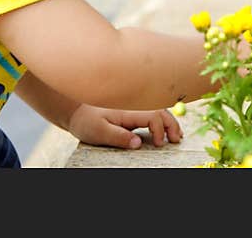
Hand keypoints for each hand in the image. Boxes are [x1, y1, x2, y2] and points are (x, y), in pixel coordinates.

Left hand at [67, 104, 182, 149]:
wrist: (73, 109)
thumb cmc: (85, 121)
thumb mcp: (98, 131)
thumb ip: (119, 136)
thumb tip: (138, 143)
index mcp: (126, 110)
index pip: (152, 115)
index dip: (160, 130)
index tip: (159, 144)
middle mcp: (131, 106)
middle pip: (159, 110)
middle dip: (171, 124)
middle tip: (177, 140)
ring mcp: (131, 107)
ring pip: (156, 110)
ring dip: (168, 121)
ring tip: (176, 135)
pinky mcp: (129, 111)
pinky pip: (150, 113)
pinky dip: (161, 120)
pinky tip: (164, 129)